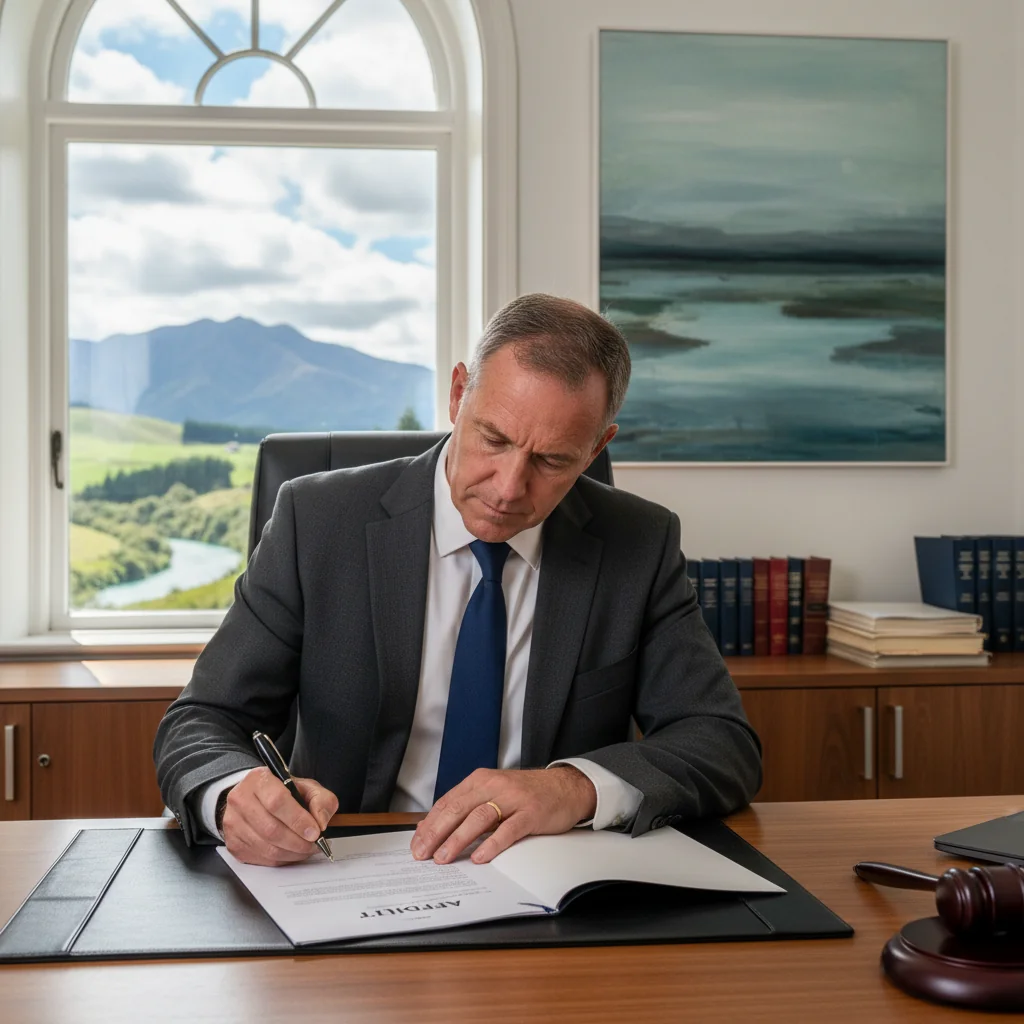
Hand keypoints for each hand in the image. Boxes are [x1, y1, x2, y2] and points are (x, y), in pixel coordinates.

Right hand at [221, 766, 338, 865]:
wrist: (256, 798)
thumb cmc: (283, 792)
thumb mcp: (307, 787)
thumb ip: (321, 800)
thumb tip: (320, 821)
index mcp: (259, 780)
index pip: (277, 802)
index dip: (298, 820)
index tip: (315, 832)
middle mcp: (240, 800)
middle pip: (271, 829)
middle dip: (298, 841)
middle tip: (314, 844)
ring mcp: (233, 823)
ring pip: (266, 847)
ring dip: (292, 853)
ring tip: (306, 849)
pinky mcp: (233, 843)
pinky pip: (260, 858)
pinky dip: (281, 860)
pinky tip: (292, 852)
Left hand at [411, 766, 596, 865]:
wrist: (565, 786)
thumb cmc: (526, 793)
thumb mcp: (493, 792)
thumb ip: (466, 806)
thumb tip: (431, 825)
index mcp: (480, 780)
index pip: (448, 802)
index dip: (429, 824)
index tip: (416, 843)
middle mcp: (493, 786)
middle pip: (458, 809)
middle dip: (436, 833)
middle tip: (422, 853)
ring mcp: (513, 799)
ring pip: (479, 818)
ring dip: (458, 839)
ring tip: (444, 858)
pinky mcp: (531, 813)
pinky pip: (508, 830)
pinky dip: (492, 844)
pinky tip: (480, 857)